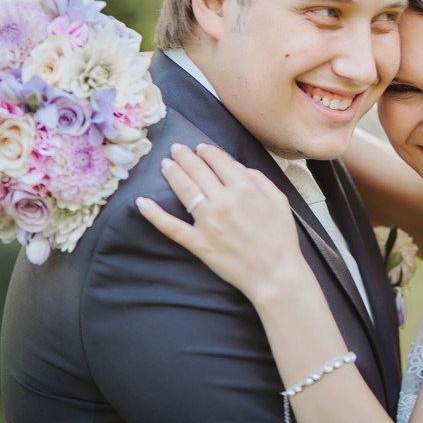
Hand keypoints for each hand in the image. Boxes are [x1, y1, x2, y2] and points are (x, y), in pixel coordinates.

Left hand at [136, 143, 306, 301]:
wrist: (275, 274)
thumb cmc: (281, 238)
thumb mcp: (279, 200)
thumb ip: (259, 179)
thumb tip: (237, 166)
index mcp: (244, 188)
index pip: (219, 160)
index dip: (207, 151)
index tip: (200, 148)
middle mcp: (223, 200)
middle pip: (197, 170)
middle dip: (184, 156)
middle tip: (176, 149)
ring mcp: (208, 222)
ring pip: (184, 190)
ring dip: (172, 173)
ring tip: (165, 164)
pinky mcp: (198, 243)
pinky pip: (171, 227)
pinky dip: (154, 214)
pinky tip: (141, 202)